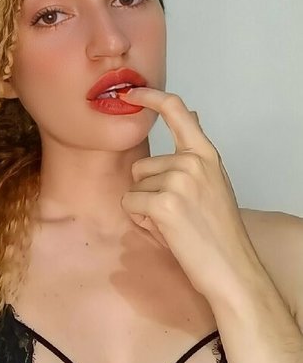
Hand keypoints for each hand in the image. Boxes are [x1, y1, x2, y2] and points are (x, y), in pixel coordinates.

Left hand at [119, 87, 260, 303]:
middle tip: (177, 214)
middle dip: (148, 191)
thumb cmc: (218, 231)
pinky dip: (141, 222)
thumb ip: (194, 150)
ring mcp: (178, 180)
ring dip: (145, 208)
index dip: (149, 97)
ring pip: (134, 187)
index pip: (176, 110)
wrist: (232, 269)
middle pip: (141, 166)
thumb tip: (191, 113)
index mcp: (206, 154)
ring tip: (174, 224)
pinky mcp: (164, 203)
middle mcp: (193, 162)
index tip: (130, 92)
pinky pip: (130, 204)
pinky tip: (166, 232)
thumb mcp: (212, 180)